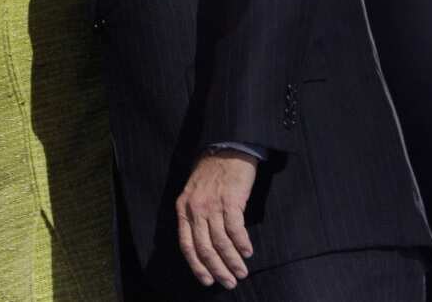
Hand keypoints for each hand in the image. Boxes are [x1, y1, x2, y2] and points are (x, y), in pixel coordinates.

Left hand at [176, 150, 256, 289]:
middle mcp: (195, 209)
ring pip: (221, 242)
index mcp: (183, 208)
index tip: (207, 280)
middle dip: (217, 269)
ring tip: (241, 272)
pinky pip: (236, 229)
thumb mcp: (194, 193)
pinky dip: (242, 244)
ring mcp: (213, 205)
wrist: (225, 148)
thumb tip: (205, 244)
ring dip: (233, 261)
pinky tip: (247, 252)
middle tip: (229, 282)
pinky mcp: (230, 200)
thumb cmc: (211, 172)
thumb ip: (196, 215)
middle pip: (204, 248)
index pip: (186, 244)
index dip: (196, 265)